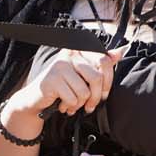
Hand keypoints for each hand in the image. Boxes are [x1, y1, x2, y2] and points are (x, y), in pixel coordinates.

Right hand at [7, 44, 124, 120]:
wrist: (36, 100)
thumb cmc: (62, 87)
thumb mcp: (83, 75)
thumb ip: (100, 63)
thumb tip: (119, 52)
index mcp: (80, 49)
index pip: (104, 61)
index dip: (107, 82)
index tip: (102, 94)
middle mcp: (70, 53)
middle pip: (96, 78)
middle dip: (95, 98)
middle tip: (89, 106)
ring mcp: (60, 65)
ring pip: (85, 91)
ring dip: (80, 104)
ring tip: (72, 104)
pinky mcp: (53, 79)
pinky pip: (73, 98)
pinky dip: (70, 106)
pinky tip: (62, 105)